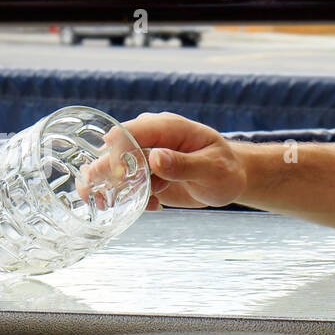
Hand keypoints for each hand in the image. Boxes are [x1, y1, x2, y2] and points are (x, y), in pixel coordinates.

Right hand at [82, 112, 246, 211]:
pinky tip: (155, 207)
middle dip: (105, 172)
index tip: (118, 174)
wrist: (231, 180)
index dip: (118, 151)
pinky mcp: (146, 174)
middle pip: (116, 150)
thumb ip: (184, 164)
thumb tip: (155, 158)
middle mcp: (152, 138)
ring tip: (122, 205)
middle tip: (104, 196)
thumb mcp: (212, 169)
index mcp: (168, 127)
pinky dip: (133, 199)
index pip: (132, 132)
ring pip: (116, 169)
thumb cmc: (226, 170)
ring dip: (115, 189)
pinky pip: (128, 186)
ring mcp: (146, 156)